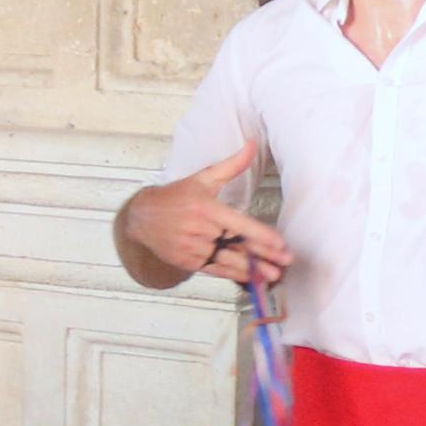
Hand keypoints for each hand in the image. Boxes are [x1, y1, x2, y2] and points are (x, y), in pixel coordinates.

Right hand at [125, 145, 289, 285]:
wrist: (141, 217)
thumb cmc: (176, 197)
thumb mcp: (202, 178)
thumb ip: (231, 166)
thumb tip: (251, 145)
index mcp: (206, 209)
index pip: (238, 224)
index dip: (260, 235)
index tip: (279, 244)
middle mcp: (199, 230)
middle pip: (237, 246)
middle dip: (262, 257)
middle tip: (284, 263)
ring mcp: (193, 249)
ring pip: (228, 261)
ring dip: (251, 271)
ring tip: (272, 276)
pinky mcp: (188, 262)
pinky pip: (216, 270)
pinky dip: (234, 275)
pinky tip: (251, 279)